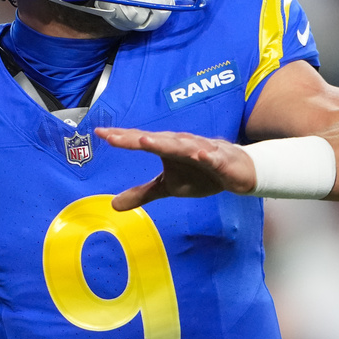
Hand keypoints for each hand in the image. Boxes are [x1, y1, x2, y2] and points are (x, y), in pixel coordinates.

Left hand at [94, 127, 255, 210]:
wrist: (238, 172)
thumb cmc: (201, 175)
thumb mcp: (168, 187)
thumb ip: (142, 193)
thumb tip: (113, 204)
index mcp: (167, 148)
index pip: (140, 141)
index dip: (121, 138)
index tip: (99, 133)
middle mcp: (181, 144)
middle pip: (155, 140)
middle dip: (134, 138)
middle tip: (113, 137)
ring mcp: (201, 150)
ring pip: (181, 145)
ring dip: (164, 142)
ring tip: (145, 140)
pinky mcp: (220, 160)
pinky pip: (212, 158)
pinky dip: (206, 156)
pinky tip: (199, 154)